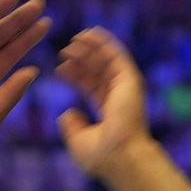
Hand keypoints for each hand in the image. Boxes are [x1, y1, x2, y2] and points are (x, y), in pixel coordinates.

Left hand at [53, 26, 152, 178]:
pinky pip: (116, 54)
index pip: (91, 87)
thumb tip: (66, 113)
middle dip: (82, 60)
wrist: (120, 156)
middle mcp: (120, 98)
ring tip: (74, 38)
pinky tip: (90, 33)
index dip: (76, 76)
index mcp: (110, 112)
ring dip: (91, 48)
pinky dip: (104, 43)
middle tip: (64, 50)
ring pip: (107, 61)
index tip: (59, 68)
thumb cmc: (101, 156)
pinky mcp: (130, 79)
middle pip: (98, 72)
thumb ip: (71, 126)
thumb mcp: (78, 141)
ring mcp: (127, 88)